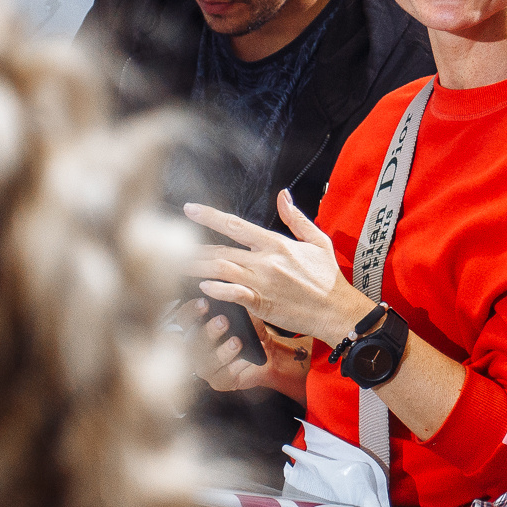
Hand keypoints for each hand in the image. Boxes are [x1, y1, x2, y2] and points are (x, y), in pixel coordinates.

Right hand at [172, 297, 312, 402]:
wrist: (269, 353)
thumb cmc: (251, 330)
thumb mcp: (246, 312)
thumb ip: (235, 302)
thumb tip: (231, 289)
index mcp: (197, 327)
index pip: (184, 318)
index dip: (191, 310)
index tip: (205, 302)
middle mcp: (196, 348)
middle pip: (193, 341)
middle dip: (208, 331)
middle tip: (223, 321)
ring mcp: (206, 367)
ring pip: (206, 362)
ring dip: (222, 351)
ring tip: (237, 341)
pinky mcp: (219, 381)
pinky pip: (223, 376)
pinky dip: (235, 367)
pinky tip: (246, 360)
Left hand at [184, 192, 371, 346]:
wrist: (336, 310)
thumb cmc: (328, 279)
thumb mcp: (317, 241)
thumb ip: (296, 218)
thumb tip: (283, 196)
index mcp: (276, 243)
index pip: (236, 225)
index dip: (210, 216)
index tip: (189, 208)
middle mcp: (265, 260)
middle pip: (220, 250)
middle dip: (192, 247)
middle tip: (169, 245)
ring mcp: (262, 282)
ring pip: (220, 270)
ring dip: (196, 267)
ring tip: (174, 265)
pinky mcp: (261, 303)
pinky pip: (233, 293)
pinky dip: (216, 288)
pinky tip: (201, 286)